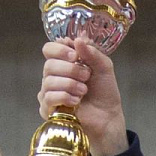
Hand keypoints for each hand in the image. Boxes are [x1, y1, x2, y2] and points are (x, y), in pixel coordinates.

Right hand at [39, 36, 129, 155]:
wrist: (108, 117)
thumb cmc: (104, 92)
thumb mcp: (104, 68)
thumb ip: (92, 52)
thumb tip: (78, 39)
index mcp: (64, 63)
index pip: (49, 49)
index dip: (59, 49)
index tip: (75, 55)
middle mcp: (53, 76)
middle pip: (49, 65)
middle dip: (70, 69)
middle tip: (86, 76)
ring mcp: (49, 93)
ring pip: (48, 81)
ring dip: (69, 84)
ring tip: (84, 91)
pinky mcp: (48, 109)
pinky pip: (48, 98)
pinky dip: (64, 97)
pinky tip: (76, 101)